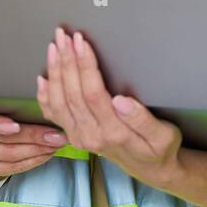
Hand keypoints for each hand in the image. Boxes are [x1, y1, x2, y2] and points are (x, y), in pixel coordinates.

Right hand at [0, 102, 65, 177]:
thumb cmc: (3, 110)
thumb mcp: (6, 100)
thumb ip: (19, 99)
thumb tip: (45, 89)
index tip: (16, 126)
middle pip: (4, 140)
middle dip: (34, 137)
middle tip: (56, 135)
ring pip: (10, 156)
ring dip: (38, 150)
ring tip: (56, 144)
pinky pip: (13, 168)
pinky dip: (33, 161)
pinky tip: (46, 153)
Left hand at [38, 27, 182, 184]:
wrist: (150, 170)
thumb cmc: (159, 149)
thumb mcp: (163, 136)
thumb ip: (142, 120)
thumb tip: (121, 101)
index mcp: (113, 133)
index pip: (93, 94)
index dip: (84, 66)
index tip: (81, 42)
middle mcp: (90, 136)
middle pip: (72, 94)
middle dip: (67, 61)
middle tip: (64, 36)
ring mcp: (78, 137)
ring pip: (59, 102)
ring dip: (55, 72)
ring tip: (54, 47)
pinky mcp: (73, 136)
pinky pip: (53, 115)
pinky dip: (45, 95)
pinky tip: (43, 77)